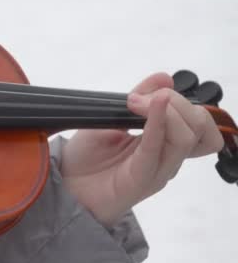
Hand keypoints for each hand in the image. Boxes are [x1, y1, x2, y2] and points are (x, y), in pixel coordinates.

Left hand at [59, 72, 223, 227]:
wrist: (64, 184)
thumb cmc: (86, 156)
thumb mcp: (110, 118)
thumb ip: (138, 99)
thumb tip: (165, 78)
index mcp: (165, 143)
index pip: (196, 119)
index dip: (178, 99)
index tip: (142, 93)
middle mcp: (167, 157)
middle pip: (198, 126)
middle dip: (177, 102)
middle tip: (139, 99)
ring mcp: (157, 170)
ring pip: (186, 138)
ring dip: (167, 110)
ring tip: (136, 103)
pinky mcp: (142, 179)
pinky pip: (156, 149)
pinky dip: (156, 124)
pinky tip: (146, 108)